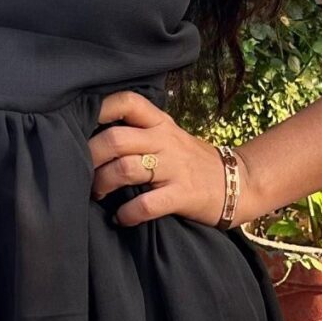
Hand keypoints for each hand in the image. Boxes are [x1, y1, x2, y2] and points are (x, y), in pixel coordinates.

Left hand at [89, 91, 231, 228]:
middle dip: (90, 157)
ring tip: (98, 196)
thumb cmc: (193, 161)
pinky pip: (146, 205)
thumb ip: (140, 132)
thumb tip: (94, 136)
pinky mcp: (182, 195)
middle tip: (81, 173)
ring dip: (102, 185)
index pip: (127, 102)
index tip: (81, 127)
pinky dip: (126, 214)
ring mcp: (174, 168)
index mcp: (160, 123)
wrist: (239, 182)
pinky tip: (122, 218)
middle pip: (115, 139)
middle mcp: (165, 140)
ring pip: (125, 169)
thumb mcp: (170, 137)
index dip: (100, 110)